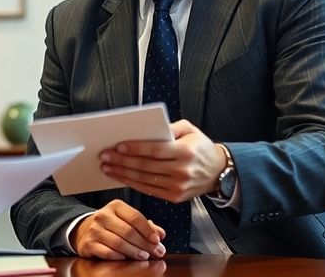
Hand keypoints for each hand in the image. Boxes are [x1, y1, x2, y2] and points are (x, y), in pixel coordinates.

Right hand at [71, 199, 165, 259]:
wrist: (84, 230)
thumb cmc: (111, 225)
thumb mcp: (127, 220)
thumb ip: (145, 226)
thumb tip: (161, 234)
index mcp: (115, 206)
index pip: (135, 217)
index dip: (148, 230)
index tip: (157, 240)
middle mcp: (103, 216)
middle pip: (128, 232)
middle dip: (144, 244)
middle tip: (155, 252)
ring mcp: (94, 230)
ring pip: (118, 243)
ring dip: (134, 252)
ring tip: (143, 256)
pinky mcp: (88, 244)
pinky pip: (107, 252)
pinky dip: (119, 256)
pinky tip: (126, 258)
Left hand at [100, 120, 226, 202]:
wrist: (218, 172)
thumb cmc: (201, 147)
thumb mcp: (190, 130)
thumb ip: (169, 128)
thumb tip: (146, 129)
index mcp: (185, 152)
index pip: (154, 150)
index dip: (134, 148)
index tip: (118, 146)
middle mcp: (182, 171)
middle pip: (145, 166)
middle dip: (122, 161)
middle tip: (105, 156)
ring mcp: (178, 186)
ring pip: (144, 180)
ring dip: (123, 174)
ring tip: (108, 167)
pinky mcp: (174, 197)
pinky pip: (149, 190)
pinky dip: (133, 184)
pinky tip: (122, 177)